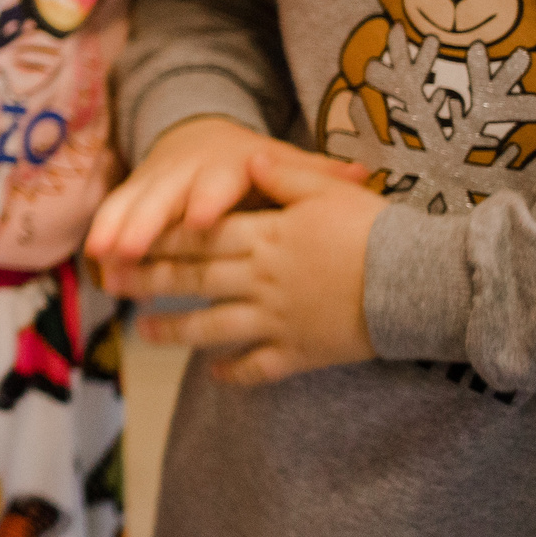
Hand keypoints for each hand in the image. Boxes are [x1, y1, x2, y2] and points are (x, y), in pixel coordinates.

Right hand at [86, 115, 329, 261]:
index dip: (206, 200)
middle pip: (161, 197)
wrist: (203, 138)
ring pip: (131, 207)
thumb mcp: (288, 163)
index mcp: (228, 164)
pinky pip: (114, 216)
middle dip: (143, 224)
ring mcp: (155, 183)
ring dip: (114, 234)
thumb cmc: (256, 164)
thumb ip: (317, 176)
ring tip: (104, 265)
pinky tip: (97, 269)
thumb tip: (363, 174)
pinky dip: (104, 239)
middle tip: (129, 251)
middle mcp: (185, 171)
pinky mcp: (133, 196)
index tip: (199, 221)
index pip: (216, 181)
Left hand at [99, 146, 380, 384]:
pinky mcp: (302, 353)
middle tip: (113, 284)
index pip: (199, 237)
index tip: (122, 242)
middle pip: (194, 280)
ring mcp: (279, 320)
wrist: (422, 282)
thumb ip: (282, 177)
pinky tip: (213, 374)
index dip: (157, 239)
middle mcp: (263, 279)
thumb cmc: (378, 230)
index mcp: (267, 237)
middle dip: (149, 281)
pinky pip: (259, 367)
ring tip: (143, 332)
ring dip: (175, 331)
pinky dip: (234, 372)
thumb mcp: (330, 190)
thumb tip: (247, 161)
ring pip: (214, 327)